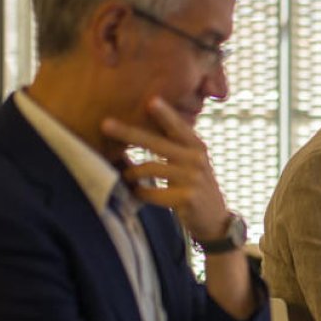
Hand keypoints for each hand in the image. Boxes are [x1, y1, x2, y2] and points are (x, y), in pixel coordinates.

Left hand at [101, 97, 229, 241]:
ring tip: (126, 176)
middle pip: (157, 143)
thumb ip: (176, 146)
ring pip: (150, 168)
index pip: (178, 127)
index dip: (165, 113)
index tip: (150, 101)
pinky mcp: (186, 198)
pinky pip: (151, 193)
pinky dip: (140, 193)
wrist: (215, 219)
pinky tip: (137, 193)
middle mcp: (196, 159)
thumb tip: (143, 129)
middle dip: (129, 133)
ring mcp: (193, 179)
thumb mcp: (193, 162)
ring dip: (132, 173)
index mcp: (197, 146)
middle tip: (105, 125)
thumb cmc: (197, 186)